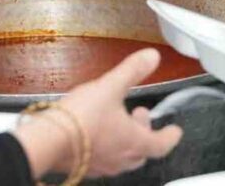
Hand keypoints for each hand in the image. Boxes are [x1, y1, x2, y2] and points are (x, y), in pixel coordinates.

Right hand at [54, 48, 182, 176]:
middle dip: (145, 133)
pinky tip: (96, 134)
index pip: (161, 144)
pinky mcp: (83, 167)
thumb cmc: (82, 117)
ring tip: (118, 122)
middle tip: (139, 115)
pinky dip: (107, 147)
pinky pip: (103, 160)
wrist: (48, 141)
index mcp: (134, 142)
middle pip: (142, 152)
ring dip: (126, 140)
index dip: (170, 136)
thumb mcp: (111, 86)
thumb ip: (132, 71)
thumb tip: (153, 57)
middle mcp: (121, 159)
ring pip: (123, 158)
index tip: (175, 131)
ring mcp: (102, 166)